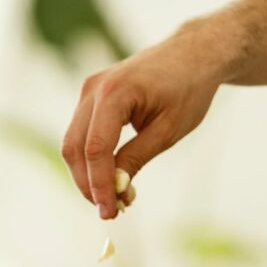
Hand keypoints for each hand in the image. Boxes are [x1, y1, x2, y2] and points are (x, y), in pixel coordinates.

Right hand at [62, 19, 233, 218]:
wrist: (192, 55)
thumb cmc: (187, 89)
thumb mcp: (167, 130)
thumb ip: (136, 158)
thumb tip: (115, 190)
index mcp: (115, 92)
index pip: (96, 149)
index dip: (99, 185)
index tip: (110, 212)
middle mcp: (94, 89)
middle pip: (76, 148)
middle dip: (88, 184)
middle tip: (110, 211)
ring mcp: (88, 90)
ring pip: (73, 143)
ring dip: (88, 175)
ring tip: (113, 199)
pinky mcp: (91, 97)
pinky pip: (82, 134)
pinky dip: (92, 159)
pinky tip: (111, 178)